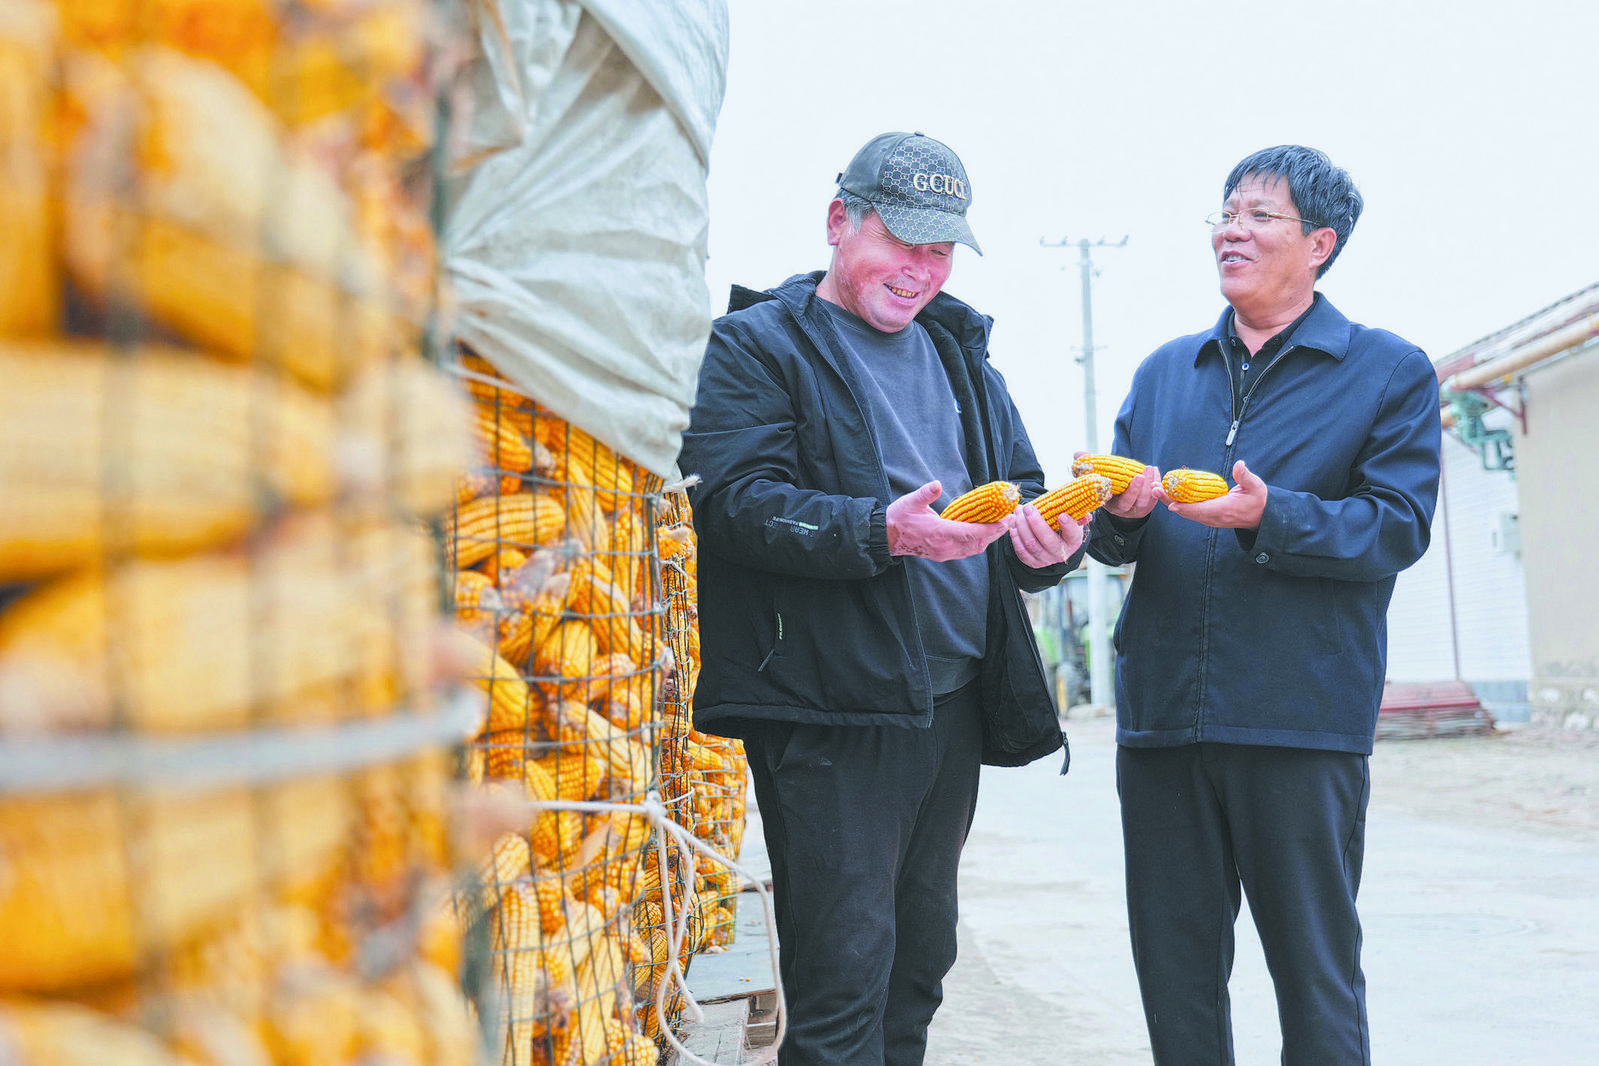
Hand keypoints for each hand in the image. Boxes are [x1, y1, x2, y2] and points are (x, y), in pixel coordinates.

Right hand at [887, 480, 1009, 560]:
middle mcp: (945, 547)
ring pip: (974, 549)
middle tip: (1009, 521)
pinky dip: (979, 543)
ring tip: (1001, 527)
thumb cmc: (899, 518)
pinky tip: (984, 534)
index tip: (1004, 522)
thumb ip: (925, 494)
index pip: (970, 533)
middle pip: (978, 543)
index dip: (990, 529)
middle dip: (995, 533)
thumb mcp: (910, 502)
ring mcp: (945, 553)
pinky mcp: (943, 554)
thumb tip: (936, 484)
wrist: (888, 537)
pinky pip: (967, 551)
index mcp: (939, 533)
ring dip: (988, 539)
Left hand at [1007, 503, 1081, 567]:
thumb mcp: (1073, 519)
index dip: (1068, 526)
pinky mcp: (1032, 562)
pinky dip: (1015, 537)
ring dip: (1021, 526)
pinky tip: (1013, 524)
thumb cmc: (1062, 526)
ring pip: (1030, 544)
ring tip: (1018, 511)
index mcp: (1073, 541)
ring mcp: (1045, 559)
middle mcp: (1060, 553)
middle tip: (1027, 507)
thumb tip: (1086, 515)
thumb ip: (1078, 514)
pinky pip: (1021, 551)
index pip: (1072, 534)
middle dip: (1035, 522)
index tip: (1062, 515)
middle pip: (1047, 539)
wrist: (1054, 543)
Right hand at [1103, 463, 1162, 519]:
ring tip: (1152, 468)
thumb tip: (1106, 490)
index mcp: (1118, 509)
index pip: (1127, 502)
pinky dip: (1157, 482)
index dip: (1134, 490)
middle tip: (1148, 468)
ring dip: (1153, 482)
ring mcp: (1142, 510)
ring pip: (1151, 498)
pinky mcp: (1150, 506)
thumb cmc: (1108, 493)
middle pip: (1142, 500)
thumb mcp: (1103, 493)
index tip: (1139, 476)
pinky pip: (1157, 495)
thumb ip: (1104, 491)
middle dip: (1147, 483)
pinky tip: (1155, 471)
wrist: (1117, 501)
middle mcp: (1131, 512)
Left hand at [1161, 459, 1267, 528]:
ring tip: (1154, 489)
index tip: (1171, 504)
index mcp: (1223, 510)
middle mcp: (1212, 517)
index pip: (1201, 511)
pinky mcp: (1205, 516)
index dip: (1185, 508)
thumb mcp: (1255, 486)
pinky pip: (1188, 510)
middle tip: (1154, 489)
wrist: (1259, 515)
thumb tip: (1239, 465)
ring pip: (1184, 511)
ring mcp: (1208, 518)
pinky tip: (1166, 492)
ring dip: (1168, 500)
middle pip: (1186, 511)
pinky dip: (1176, 502)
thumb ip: (1245, 476)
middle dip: (1169, 500)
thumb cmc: (1257, 500)